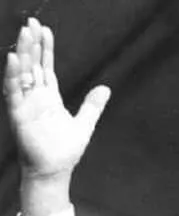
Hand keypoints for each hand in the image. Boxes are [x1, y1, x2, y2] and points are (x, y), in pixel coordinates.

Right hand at [3, 18, 109, 200]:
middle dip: (32, 44)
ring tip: (24, 34)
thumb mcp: (84, 123)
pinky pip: (13, 91)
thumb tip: (105, 88)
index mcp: (49, 98)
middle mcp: (35, 97)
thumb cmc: (65, 150)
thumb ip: (92, 105)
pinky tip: (14, 59)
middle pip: (32, 65)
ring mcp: (25, 104)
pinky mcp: (19, 114)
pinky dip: (13, 75)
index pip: (45, 67)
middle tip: (31, 23)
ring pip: (22, 73)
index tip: (44, 30)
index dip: (45, 49)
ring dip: (23, 54)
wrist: (54, 170)